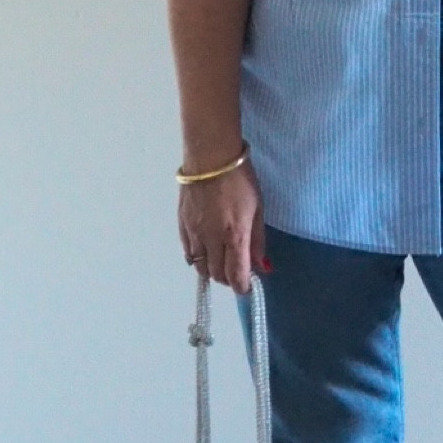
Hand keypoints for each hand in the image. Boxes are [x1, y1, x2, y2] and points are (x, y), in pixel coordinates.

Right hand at [178, 161, 268, 293]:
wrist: (209, 157)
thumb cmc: (240, 178)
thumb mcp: (258, 207)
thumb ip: (258, 240)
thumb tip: (262, 266)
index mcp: (234, 236)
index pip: (236, 275)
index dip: (243, 286)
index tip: (248, 286)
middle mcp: (212, 240)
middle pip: (217, 275)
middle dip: (228, 278)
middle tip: (237, 271)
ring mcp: (193, 233)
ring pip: (200, 267)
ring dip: (212, 270)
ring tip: (222, 261)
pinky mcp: (181, 225)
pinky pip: (188, 253)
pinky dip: (198, 258)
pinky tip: (206, 251)